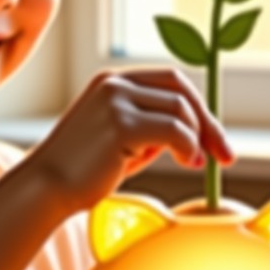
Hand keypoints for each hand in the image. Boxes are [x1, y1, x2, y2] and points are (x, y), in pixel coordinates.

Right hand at [26, 66, 234, 214]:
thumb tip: (195, 133)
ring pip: (181, 110)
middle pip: (181, 90)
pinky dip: (188, 148)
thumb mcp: (121, 140)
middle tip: (223, 155)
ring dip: (195, 139)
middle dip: (208, 123)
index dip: (199, 108)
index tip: (214, 139)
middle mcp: (114, 85)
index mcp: (113, 83)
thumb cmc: (84, 171)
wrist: (46, 188)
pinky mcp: (120, 125)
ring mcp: (115, 102)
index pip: (171, 81)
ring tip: (191, 163)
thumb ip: (151, 129)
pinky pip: (174, 131)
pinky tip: (185, 163)